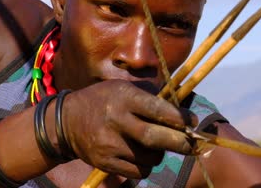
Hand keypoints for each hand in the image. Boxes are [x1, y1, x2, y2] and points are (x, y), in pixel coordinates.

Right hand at [61, 79, 197, 177]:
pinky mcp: (105, 163)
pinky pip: (138, 172)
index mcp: (123, 98)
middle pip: (155, 138)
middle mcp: (116, 121)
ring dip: (162, 154)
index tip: (193, 122)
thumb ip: (150, 97)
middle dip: (180, 143)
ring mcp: (109, 144)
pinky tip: (143, 155)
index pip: (157, 109)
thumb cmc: (103, 101)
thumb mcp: (123, 88)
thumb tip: (181, 112)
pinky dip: (147, 166)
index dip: (179, 118)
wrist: (66, 122)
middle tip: (194, 145)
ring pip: (150, 158)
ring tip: (158, 145)